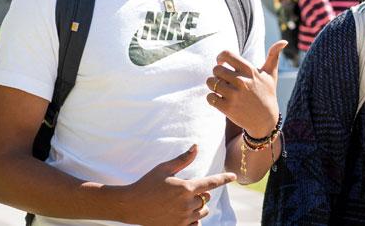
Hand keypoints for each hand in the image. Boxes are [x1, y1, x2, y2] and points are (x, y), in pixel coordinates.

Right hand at [118, 145, 235, 225]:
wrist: (131, 205)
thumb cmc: (147, 183)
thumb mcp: (164, 168)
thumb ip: (183, 159)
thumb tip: (196, 146)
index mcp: (185, 188)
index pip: (211, 182)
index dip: (224, 178)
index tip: (234, 176)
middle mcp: (186, 204)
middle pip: (206, 198)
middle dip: (200, 194)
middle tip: (184, 191)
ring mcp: (182, 218)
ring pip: (201, 212)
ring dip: (197, 207)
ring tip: (182, 202)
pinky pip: (195, 224)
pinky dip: (193, 219)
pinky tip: (184, 214)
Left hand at [206, 41, 286, 137]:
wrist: (266, 120)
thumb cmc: (267, 94)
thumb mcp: (271, 75)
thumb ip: (274, 56)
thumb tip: (284, 41)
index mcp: (250, 71)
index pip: (227, 55)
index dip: (220, 57)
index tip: (222, 63)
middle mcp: (242, 82)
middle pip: (216, 69)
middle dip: (217, 74)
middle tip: (223, 80)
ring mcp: (234, 95)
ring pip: (210, 82)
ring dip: (213, 85)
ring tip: (221, 89)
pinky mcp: (228, 108)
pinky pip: (210, 97)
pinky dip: (211, 98)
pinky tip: (219, 99)